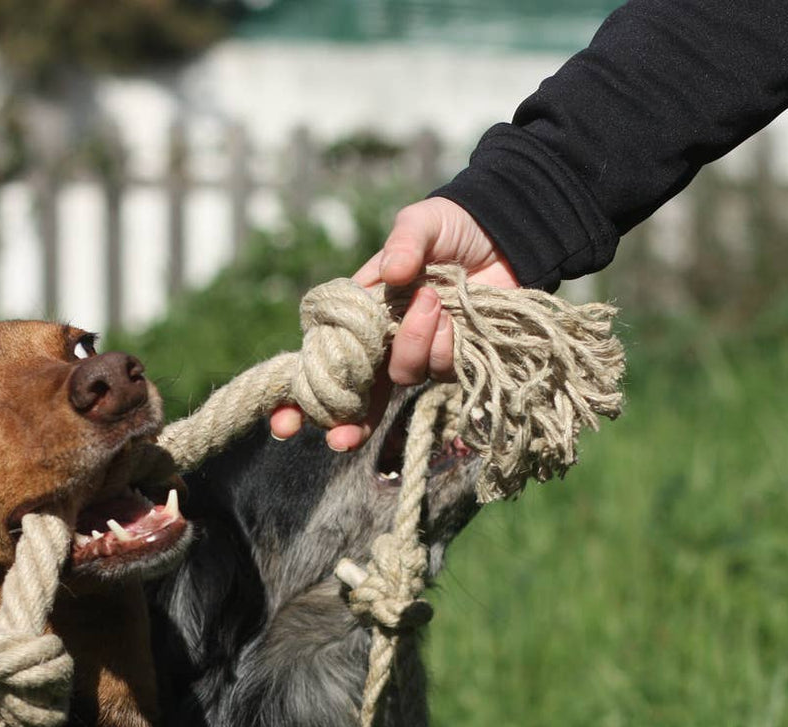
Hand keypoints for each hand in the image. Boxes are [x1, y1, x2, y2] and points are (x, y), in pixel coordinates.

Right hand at [270, 197, 518, 449]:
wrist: (505, 237)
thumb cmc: (452, 228)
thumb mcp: (422, 224)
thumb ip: (404, 244)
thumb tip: (392, 273)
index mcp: (361, 312)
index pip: (323, 355)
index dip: (300, 393)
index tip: (282, 420)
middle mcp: (385, 339)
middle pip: (357, 391)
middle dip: (346, 421)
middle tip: (338, 440)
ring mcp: (419, 352)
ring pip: (402, 375)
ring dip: (412, 345)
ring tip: (432, 301)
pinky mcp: (453, 358)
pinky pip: (440, 369)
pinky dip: (443, 345)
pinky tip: (451, 316)